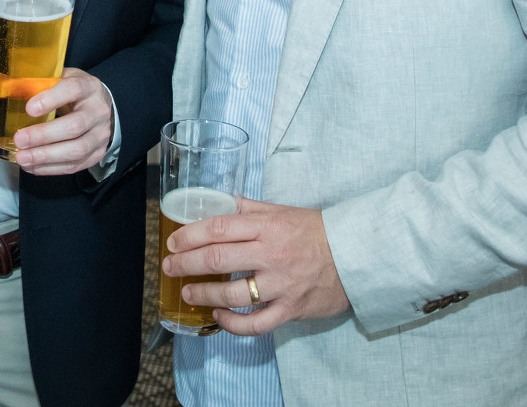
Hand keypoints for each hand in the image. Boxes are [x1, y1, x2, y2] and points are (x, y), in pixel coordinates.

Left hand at [9, 67, 113, 174]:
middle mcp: (98, 111)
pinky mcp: (97, 154)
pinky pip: (74, 166)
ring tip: (22, 157)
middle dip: (44, 135)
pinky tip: (31, 166)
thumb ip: (37, 83)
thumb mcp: (60, 80)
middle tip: (19, 139)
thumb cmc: (74, 94)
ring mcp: (100, 135)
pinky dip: (50, 168)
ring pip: (76, 150)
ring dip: (46, 156)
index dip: (51, 99)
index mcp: (88, 87)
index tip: (29, 108)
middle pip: (74, 125)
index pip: (72, 89)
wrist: (102, 110)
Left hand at [162, 198, 349, 333]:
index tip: (173, 242)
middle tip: (169, 267)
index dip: (190, 235)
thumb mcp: (282, 210)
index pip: (219, 228)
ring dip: (205, 293)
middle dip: (187, 263)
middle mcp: (272, 254)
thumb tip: (219, 202)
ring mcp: (281, 284)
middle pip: (219, 258)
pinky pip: (257, 323)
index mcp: (267, 226)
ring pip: (234, 294)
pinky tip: (218, 316)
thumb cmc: (316, 231)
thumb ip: (249, 208)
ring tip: (188, 292)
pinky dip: (234, 324)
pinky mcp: (291, 309)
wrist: (357, 256)